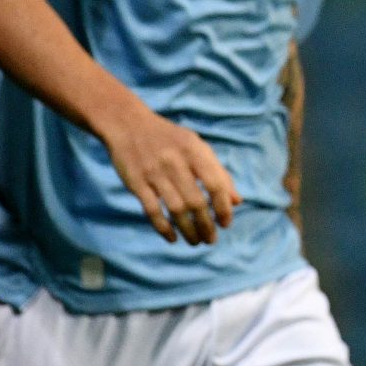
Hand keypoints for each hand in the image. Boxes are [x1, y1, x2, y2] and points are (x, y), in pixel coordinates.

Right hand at [101, 103, 239, 244]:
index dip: (223, 208)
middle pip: (196, 202)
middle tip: (210, 239)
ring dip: (188, 230)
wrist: (128, 124)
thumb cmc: (170, 139)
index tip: (226, 223)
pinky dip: (163, 228)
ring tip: (195, 242)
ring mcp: (154, 173)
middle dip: (206, 226)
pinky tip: (173, 238)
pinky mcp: (136, 182)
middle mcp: (176, 162)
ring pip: (176, 209)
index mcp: (195, 152)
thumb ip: (218, 173)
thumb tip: (237, 202)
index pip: (216, 185)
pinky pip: (152, 210)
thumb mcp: (197, 148)